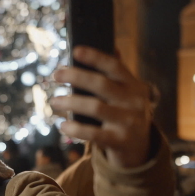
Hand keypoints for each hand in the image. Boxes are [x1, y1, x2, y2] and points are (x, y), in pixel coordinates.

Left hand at [50, 46, 152, 167]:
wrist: (140, 148)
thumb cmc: (125, 114)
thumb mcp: (127, 94)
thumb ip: (117, 75)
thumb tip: (113, 47)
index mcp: (134, 86)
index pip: (114, 66)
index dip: (95, 57)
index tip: (75, 51)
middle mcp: (134, 102)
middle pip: (101, 84)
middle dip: (76, 77)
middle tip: (56, 75)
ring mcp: (128, 122)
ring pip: (95, 108)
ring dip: (71, 102)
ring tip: (54, 101)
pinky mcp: (120, 141)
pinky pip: (93, 134)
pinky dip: (76, 129)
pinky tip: (62, 125)